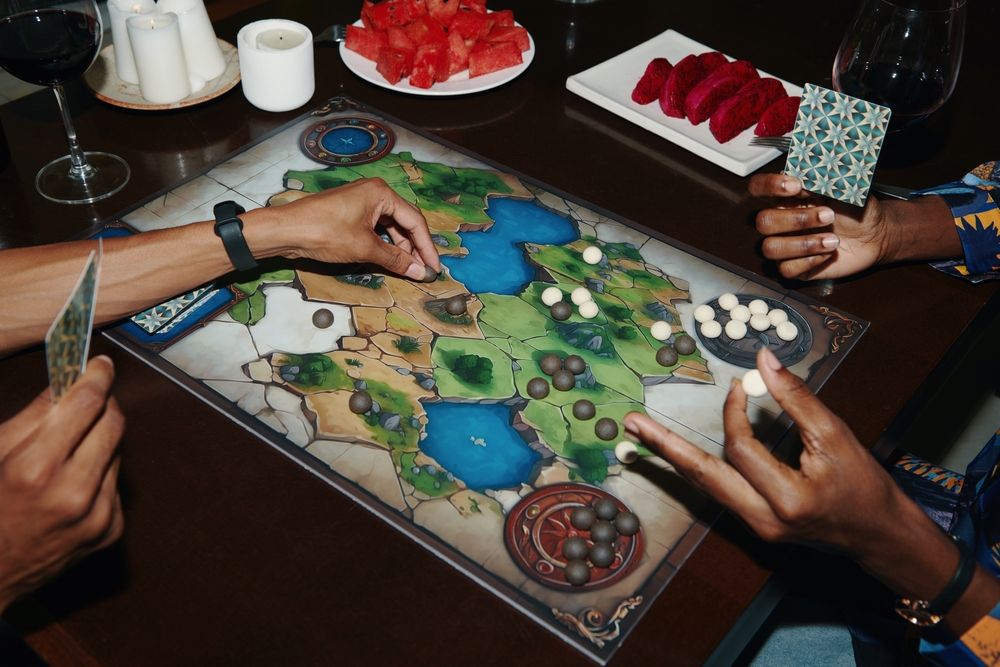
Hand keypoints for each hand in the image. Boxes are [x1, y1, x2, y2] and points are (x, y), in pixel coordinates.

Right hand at [0, 356, 124, 612]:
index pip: (87, 405)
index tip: (101, 364)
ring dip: (99, 440)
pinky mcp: (110, 530)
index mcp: (36, 471)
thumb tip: (67, 380)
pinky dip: (99, 473)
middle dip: (103, 403)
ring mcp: (98, 516)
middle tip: (90, 396)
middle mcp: (74, 494)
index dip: (97, 377)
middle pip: (113, 423)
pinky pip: (115, 483)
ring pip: (117, 451)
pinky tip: (72, 483)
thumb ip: (33, 416)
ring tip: (67, 451)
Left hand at [249, 178, 440, 280]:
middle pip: (404, 222)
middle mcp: (374, 192)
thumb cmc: (323, 232)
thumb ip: (396, 260)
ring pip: (390, 226)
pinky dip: (384, 244)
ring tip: (406, 268)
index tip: (434, 267)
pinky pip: (376, 227)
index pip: (414, 221)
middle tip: (422, 270)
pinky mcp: (350, 212)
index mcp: (381, 193)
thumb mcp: (365, 248)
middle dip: (414, 247)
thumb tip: (420, 271)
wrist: (287, 230)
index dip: (426, 246)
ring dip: (399, 247)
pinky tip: (388, 258)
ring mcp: (361, 201)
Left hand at [624, 346, 903, 550]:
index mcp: (787, 501)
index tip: (740, 386)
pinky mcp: (753, 523)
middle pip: (703, 477)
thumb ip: (797, 398)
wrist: (878, 533)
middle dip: (665, 447)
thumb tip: (763, 360)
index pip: (741, 449)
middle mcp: (763, 519)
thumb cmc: (863, 485)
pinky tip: (674, 451)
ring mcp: (754, 526)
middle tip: (632, 424)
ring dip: (672, 456)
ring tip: (640, 434)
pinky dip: (697, 467)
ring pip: (705, 486)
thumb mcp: (836, 436)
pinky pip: (718, 490)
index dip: (735, 413)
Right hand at [750, 174, 894, 279]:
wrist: (877, 235)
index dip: (769, 186)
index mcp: (788, 198)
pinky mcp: (796, 267)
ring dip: (804, 244)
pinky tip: (827, 253)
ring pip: (771, 248)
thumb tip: (802, 183)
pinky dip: (809, 261)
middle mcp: (782, 221)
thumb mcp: (843, 187)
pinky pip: (787, 269)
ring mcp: (787, 245)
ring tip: (833, 240)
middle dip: (797, 220)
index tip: (796, 186)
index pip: (759, 187)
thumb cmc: (858, 210)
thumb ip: (821, 180)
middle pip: (763, 222)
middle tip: (828, 216)